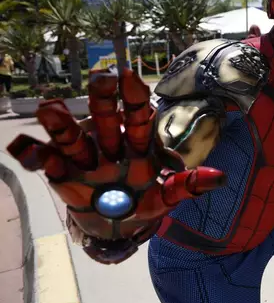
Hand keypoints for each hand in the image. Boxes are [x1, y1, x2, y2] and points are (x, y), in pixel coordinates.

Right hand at [8, 69, 225, 263]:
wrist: (117, 226)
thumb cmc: (143, 203)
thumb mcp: (166, 198)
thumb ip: (188, 187)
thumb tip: (221, 178)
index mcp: (137, 146)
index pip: (138, 119)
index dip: (134, 99)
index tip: (129, 76)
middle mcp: (109, 146)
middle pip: (106, 121)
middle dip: (102, 101)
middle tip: (100, 78)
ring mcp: (85, 160)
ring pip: (74, 138)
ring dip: (62, 124)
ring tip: (50, 108)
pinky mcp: (63, 176)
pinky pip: (49, 163)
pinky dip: (36, 156)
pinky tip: (22, 146)